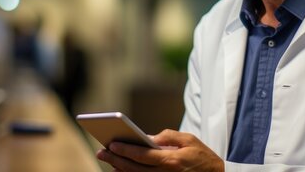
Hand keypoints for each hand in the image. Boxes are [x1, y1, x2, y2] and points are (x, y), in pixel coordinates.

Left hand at [97, 129, 223, 171]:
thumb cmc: (202, 156)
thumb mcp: (188, 140)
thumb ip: (167, 137)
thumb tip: (148, 137)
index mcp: (171, 161)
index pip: (142, 156)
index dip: (125, 150)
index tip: (112, 145)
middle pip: (134, 169)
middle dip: (116, 160)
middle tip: (102, 152)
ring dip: (120, 170)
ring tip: (108, 160)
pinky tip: (121, 170)